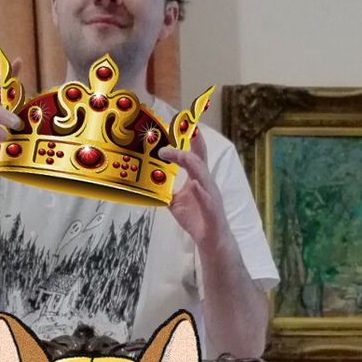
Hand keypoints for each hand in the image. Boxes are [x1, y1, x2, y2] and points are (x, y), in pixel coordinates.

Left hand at [159, 130, 230, 254]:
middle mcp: (206, 182)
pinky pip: (206, 198)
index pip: (196, 153)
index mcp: (198, 178)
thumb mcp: (176, 202)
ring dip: (190, 163)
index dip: (192, 138)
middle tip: (186, 126)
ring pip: (203, 174)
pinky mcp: (212, 210)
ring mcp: (210, 195)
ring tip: (177, 154)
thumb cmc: (196, 218)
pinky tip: (194, 184)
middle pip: (200, 158)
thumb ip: (165, 189)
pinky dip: (200, 191)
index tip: (185, 121)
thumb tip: (150, 181)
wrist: (210, 239)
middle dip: (194, 142)